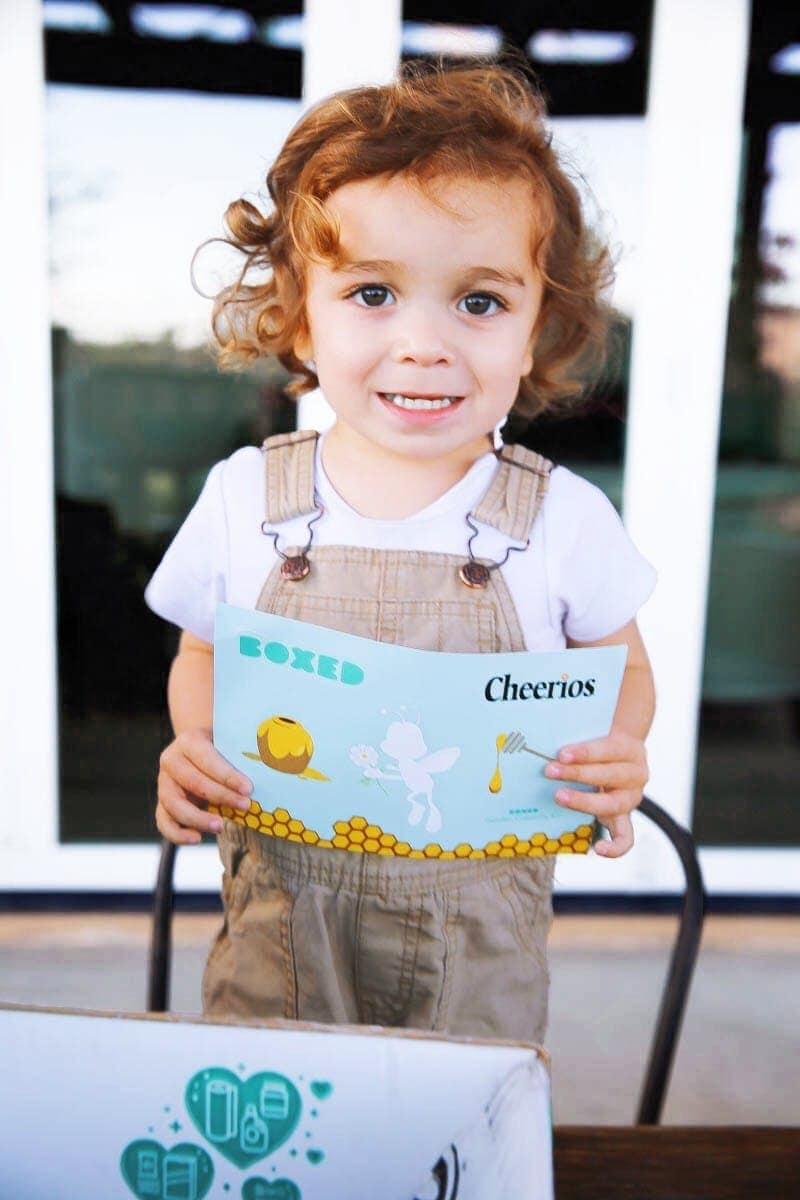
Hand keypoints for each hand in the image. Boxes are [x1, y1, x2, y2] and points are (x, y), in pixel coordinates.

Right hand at [156, 727, 253, 844]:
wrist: (197, 747)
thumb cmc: (221, 746)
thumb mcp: (229, 741)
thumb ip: (243, 752)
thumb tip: (276, 761)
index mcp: (189, 740)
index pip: (207, 759)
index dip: (227, 776)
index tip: (249, 789)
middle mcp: (171, 760)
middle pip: (193, 782)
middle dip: (221, 796)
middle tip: (246, 806)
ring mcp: (163, 782)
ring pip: (174, 804)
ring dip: (198, 818)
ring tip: (221, 827)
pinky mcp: (162, 803)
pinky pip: (164, 821)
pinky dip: (177, 834)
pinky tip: (197, 839)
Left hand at [544, 728, 648, 857]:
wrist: (619, 756)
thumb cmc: (598, 744)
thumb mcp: (593, 733)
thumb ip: (575, 734)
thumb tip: (543, 735)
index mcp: (630, 749)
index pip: (609, 749)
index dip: (585, 752)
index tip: (562, 753)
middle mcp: (635, 774)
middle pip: (609, 775)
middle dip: (578, 773)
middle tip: (550, 770)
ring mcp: (631, 798)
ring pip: (612, 804)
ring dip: (583, 801)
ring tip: (559, 796)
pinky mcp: (624, 818)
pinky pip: (626, 838)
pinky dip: (614, 847)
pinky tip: (597, 849)